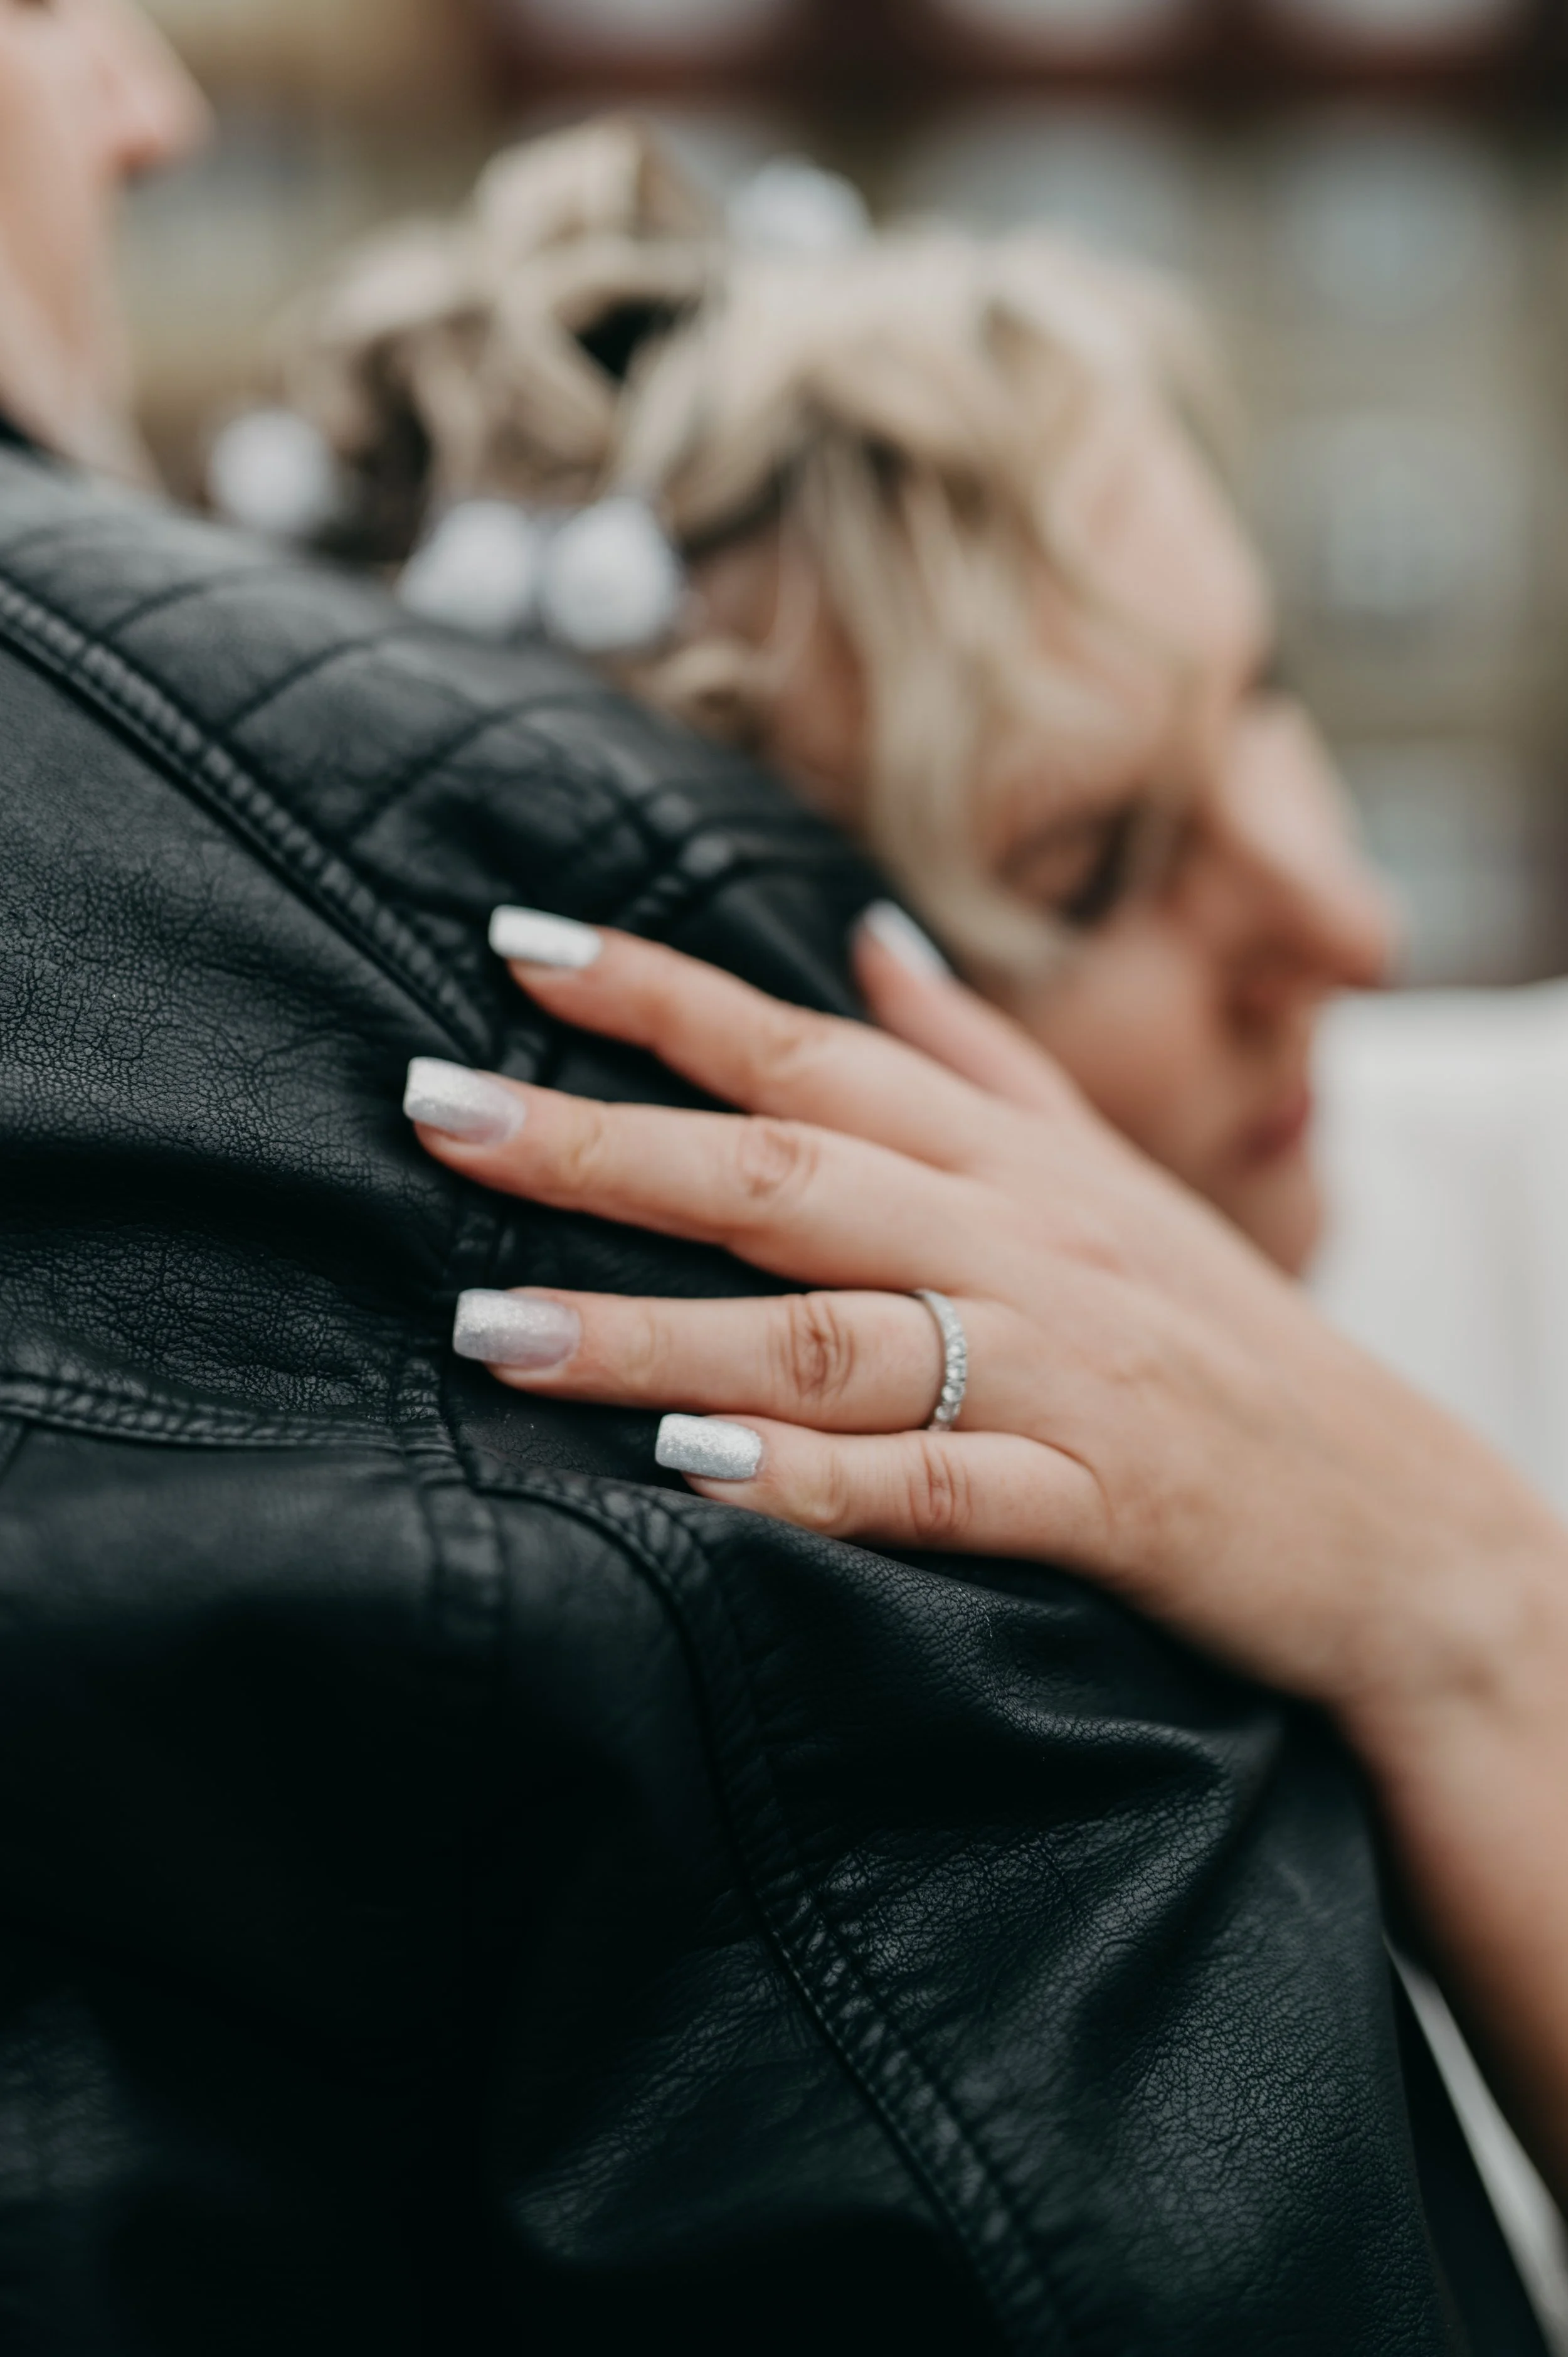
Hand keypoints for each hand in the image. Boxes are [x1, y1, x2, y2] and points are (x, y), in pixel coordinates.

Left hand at [407, 909, 1567, 2192]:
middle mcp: (1024, 1242)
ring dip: (655, 1333)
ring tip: (489, 1330)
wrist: (1405, 1523)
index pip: (810, 1052)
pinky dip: (818, 1479)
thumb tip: (857, 935)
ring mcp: (1061, 1370)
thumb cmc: (1226, 1339)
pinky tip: (695, 1476)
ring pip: (830, 1335)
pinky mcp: (1098, 1504)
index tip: (513, 946)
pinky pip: (939, 1488)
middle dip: (602, 1145)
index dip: (662, 995)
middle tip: (436, 1114)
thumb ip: (979, 1059)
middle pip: (786, 1175)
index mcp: (1013, 1161)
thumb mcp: (1110, 1177)